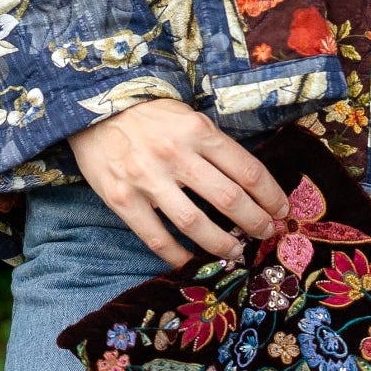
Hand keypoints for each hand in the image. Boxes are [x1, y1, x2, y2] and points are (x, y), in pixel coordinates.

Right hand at [70, 98, 289, 266]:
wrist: (89, 110)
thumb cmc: (146, 115)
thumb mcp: (186, 116)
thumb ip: (212, 145)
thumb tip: (247, 181)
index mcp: (198, 131)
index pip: (247, 170)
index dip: (270, 196)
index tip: (281, 210)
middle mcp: (176, 155)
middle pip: (229, 199)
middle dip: (255, 222)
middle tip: (266, 234)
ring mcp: (148, 179)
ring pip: (196, 223)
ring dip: (222, 244)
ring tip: (236, 252)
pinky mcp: (123, 199)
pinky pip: (156, 237)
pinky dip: (176, 255)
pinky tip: (189, 260)